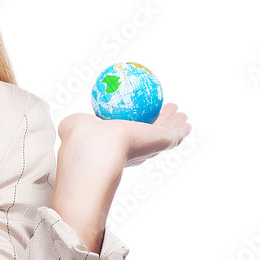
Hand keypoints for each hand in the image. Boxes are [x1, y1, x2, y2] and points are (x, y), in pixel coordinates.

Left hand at [49, 103, 191, 253]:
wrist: (97, 150)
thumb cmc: (81, 138)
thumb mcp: (73, 125)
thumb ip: (78, 121)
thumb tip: (80, 120)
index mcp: (111, 147)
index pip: (124, 134)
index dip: (132, 124)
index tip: (137, 111)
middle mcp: (130, 150)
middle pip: (147, 134)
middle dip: (156, 123)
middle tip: (163, 109)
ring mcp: (145, 149)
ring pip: (162, 134)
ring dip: (171, 123)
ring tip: (179, 112)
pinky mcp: (159, 144)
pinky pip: (173, 136)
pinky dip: (180, 129)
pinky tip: (186, 122)